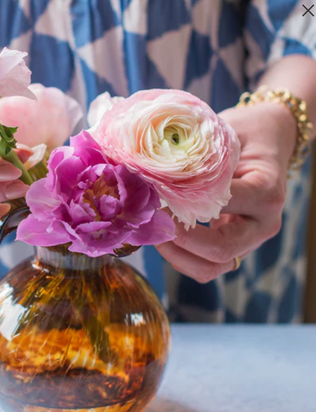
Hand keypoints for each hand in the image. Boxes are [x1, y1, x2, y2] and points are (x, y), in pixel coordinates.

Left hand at [156, 102, 296, 282]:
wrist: (269, 141)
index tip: (157, 196)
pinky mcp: (236, 246)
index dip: (184, 206)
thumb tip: (154, 173)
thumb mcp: (227, 132)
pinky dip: (181, 258)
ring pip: (213, 268)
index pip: (222, 206)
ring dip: (177, 256)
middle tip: (153, 222)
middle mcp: (263, 223)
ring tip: (154, 234)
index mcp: (265, 192)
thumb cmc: (247, 132)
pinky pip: (207, 265)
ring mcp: (251, 239)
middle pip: (221, 251)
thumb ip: (200, 155)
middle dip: (179, 241)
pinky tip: (164, 238)